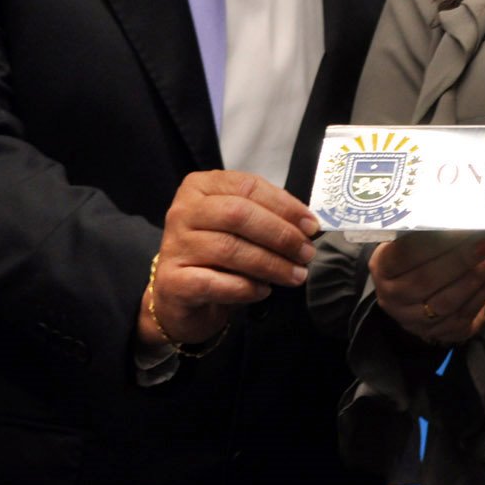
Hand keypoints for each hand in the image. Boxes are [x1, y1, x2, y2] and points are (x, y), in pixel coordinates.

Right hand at [139, 170, 319, 349]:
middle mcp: (183, 211)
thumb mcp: (240, 228)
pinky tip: (263, 291)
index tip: (311, 226)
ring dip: (271, 264)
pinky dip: (246, 288)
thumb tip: (309, 224)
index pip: (248, 187)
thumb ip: (268, 217)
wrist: (181, 298)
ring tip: (295, 275)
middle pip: (238, 215)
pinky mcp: (172, 281)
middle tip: (306, 254)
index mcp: (200, 187)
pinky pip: (216, 282)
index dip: (284, 205)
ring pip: (230, 249)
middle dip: (280, 235)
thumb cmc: (217, 256)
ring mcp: (175, 246)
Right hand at [370, 232, 484, 345]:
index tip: (461, 228)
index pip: (406, 254)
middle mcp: (393, 298)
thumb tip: (460, 215)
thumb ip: (428, 232)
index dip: (435, 242)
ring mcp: (415, 320)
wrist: (411, 298)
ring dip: (478, 278)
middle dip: (461, 261)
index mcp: (382, 268)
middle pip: (427, 281)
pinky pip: (465, 315)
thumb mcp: (409, 241)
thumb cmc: (414, 259)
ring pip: (448, 303)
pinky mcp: (440, 333)